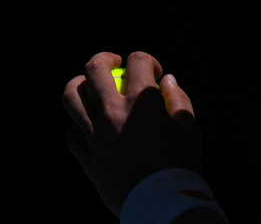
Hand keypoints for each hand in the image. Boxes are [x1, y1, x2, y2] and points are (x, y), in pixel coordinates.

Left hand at [63, 51, 201, 215]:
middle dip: (105, 59)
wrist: (160, 202)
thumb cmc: (180, 163)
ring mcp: (95, 135)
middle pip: (94, 68)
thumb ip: (178, 98)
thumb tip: (167, 79)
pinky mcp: (86, 157)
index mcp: (141, 101)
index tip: (154, 73)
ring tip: (91, 88)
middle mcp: (113, 112)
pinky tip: (91, 127)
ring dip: (81, 85)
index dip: (147, 60)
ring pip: (71, 97)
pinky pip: (72, 134)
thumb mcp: (189, 127)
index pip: (137, 61)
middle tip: (115, 64)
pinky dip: (79, 127)